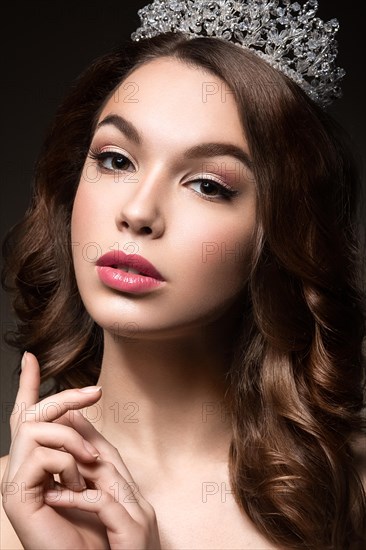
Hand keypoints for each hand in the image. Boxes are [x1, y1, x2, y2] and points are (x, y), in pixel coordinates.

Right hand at [1, 352, 160, 548]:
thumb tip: (75, 410)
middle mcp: (20, 466)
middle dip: (65, 397)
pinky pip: (42, 456)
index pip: (27, 414)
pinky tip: (77, 488)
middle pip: (32, 413)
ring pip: (37, 428)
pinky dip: (68, 464)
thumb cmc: (92, 520)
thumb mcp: (90, 472)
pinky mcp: (16, 496)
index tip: (30, 357)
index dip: (28, 384)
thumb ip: (79, 442)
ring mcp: (15, 481)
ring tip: (89, 464)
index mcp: (36, 458)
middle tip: (96, 392)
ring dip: (72, 440)